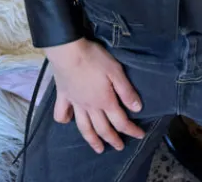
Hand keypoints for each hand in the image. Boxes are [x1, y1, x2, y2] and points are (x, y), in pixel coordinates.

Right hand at [45, 38, 145, 153]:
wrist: (68, 52)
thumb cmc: (94, 59)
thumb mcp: (116, 71)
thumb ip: (126, 91)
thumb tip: (137, 109)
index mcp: (105, 101)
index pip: (121, 121)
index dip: (132, 130)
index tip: (140, 135)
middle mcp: (90, 107)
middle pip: (103, 128)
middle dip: (113, 139)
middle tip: (120, 147)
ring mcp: (75, 103)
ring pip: (84, 127)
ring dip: (92, 140)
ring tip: (98, 149)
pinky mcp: (63, 96)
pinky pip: (62, 113)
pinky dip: (65, 120)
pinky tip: (68, 121)